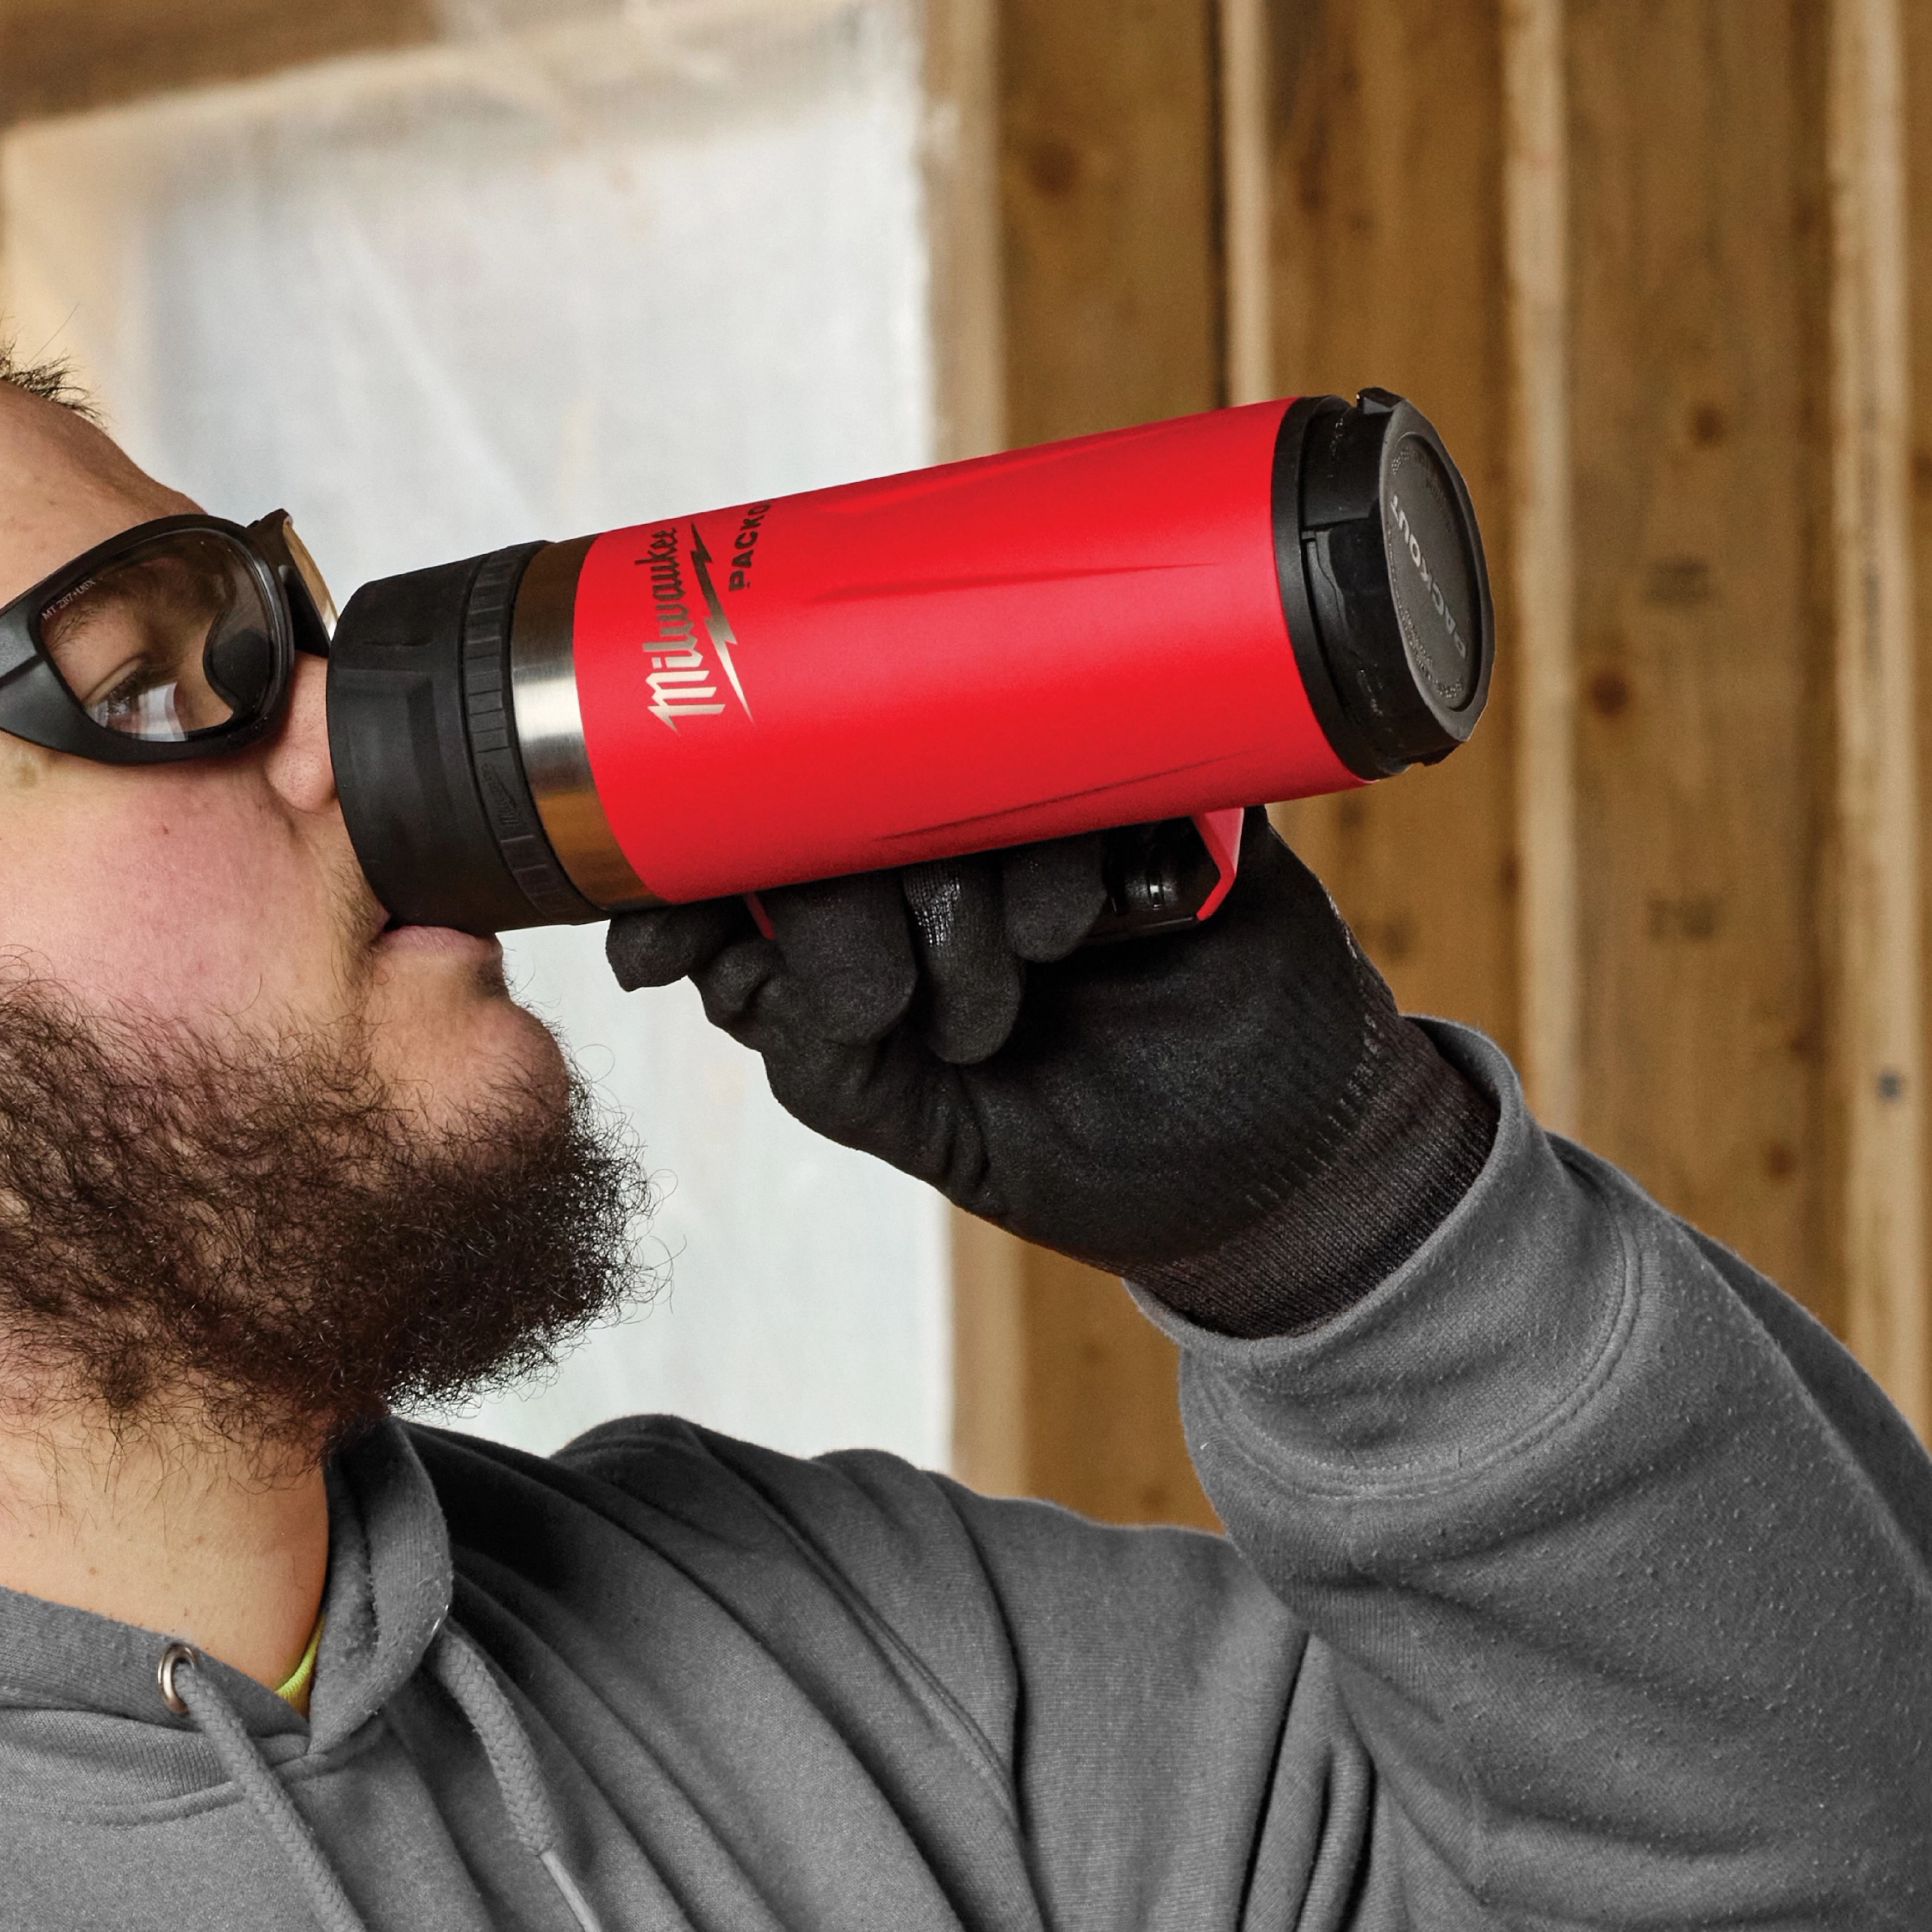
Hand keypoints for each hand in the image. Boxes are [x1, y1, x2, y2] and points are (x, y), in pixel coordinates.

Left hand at [604, 817, 1496, 1336]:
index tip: (653, 943)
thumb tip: (734, 970)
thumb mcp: (936, 1134)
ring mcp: (1046, 814)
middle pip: (828, 806)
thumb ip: (832, 1065)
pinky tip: (1073, 924)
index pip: (750, 868)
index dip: (684, 887)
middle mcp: (943, 852)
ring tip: (1027, 977)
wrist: (1277, 1166)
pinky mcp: (1159, 793)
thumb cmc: (1092, 1145)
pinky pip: (1082, 764)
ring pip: (940, 775)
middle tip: (896, 1005)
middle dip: (835, 907)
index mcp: (873, 925)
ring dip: (960, 890)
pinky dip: (1057, 846)